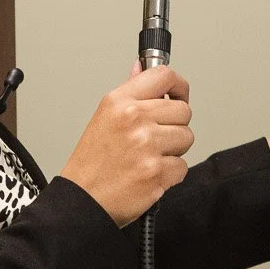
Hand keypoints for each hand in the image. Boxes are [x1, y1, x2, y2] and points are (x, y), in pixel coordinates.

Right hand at [57, 66, 193, 225]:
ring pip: (186, 138)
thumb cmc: (91, 163)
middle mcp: (133, 119)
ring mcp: (146, 145)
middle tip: (154, 139)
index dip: (178, 85)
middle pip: (183, 111)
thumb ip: (129, 92)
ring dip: (173, 151)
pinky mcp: (156, 172)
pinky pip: (182, 166)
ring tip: (148, 158)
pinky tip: (149, 175)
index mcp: (119, 102)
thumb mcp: (104, 118)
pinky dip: (170, 175)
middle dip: (174, 126)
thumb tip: (141, 67)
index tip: (178, 95)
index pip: (163, 76)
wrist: (82, 201)